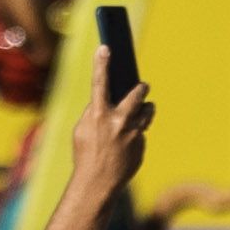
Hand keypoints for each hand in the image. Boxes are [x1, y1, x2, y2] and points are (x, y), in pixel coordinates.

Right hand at [73, 56, 153, 187]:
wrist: (98, 182)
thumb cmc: (84, 155)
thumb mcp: (81, 130)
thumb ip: (94, 113)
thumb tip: (106, 103)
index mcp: (98, 114)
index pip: (100, 82)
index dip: (102, 63)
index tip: (106, 47)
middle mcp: (119, 120)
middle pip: (138, 94)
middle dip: (141, 88)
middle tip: (142, 86)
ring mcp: (134, 132)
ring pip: (148, 111)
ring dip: (145, 109)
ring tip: (138, 114)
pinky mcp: (142, 144)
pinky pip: (142, 132)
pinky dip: (136, 134)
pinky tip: (125, 145)